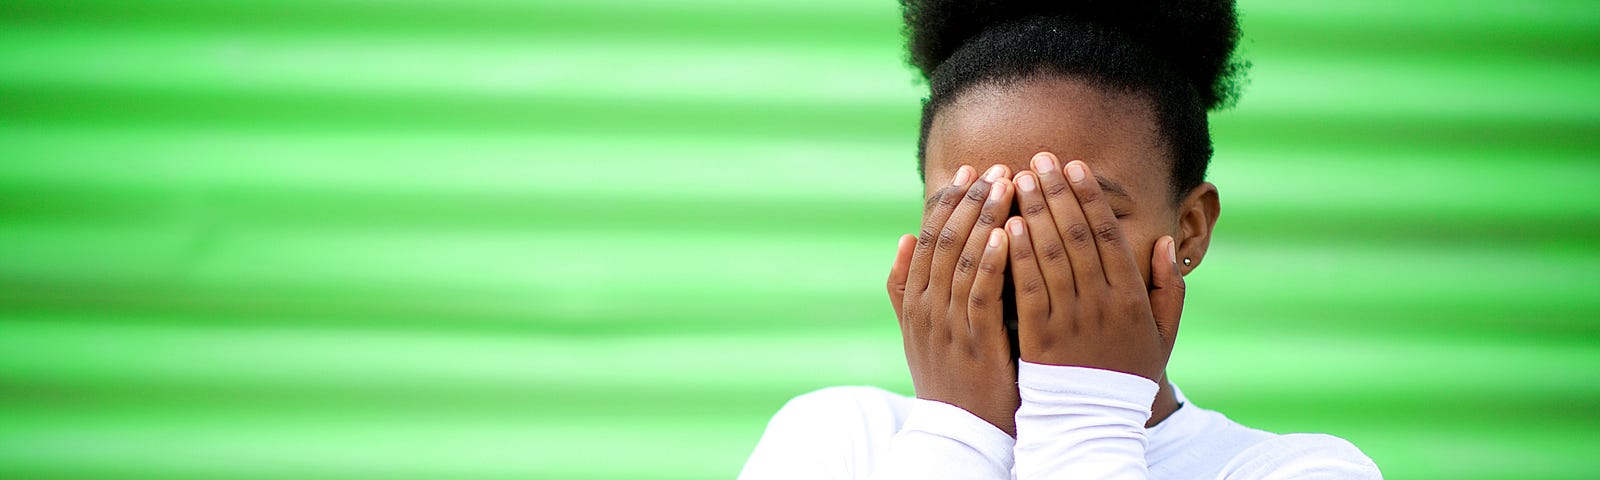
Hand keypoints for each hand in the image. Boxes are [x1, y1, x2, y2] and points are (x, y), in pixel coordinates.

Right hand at [887, 163, 1019, 434]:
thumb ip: (905, 287)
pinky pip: (981, 296)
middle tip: (995, 168)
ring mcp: (948, 327)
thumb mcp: (917, 331)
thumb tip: (903, 237)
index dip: (948, 201)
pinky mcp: (974, 346)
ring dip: (985, 220)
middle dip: (970, 201)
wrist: (959, 432)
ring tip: (1006, 187)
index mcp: (914, 301)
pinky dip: (991, 262)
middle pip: (944, 242)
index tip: (969, 170)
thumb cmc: (949, 377)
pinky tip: (1007, 235)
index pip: (927, 238)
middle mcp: (926, 309)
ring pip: (962, 261)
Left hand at [1004, 153, 1184, 380]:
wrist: (1094, 422)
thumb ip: (1167, 287)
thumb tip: (1163, 242)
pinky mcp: (1038, 338)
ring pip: (1050, 255)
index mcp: (1131, 297)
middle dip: (1056, 193)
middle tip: (1038, 160)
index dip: (1090, 197)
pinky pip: (1026, 289)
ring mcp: (1069, 319)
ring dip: (1033, 212)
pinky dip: (1017, 255)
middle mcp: (1101, 303)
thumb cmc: (1126, 373)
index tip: (1074, 166)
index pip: (1108, 235)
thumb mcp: (1162, 333)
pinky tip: (1005, 227)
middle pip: (1076, 236)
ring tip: (1016, 180)